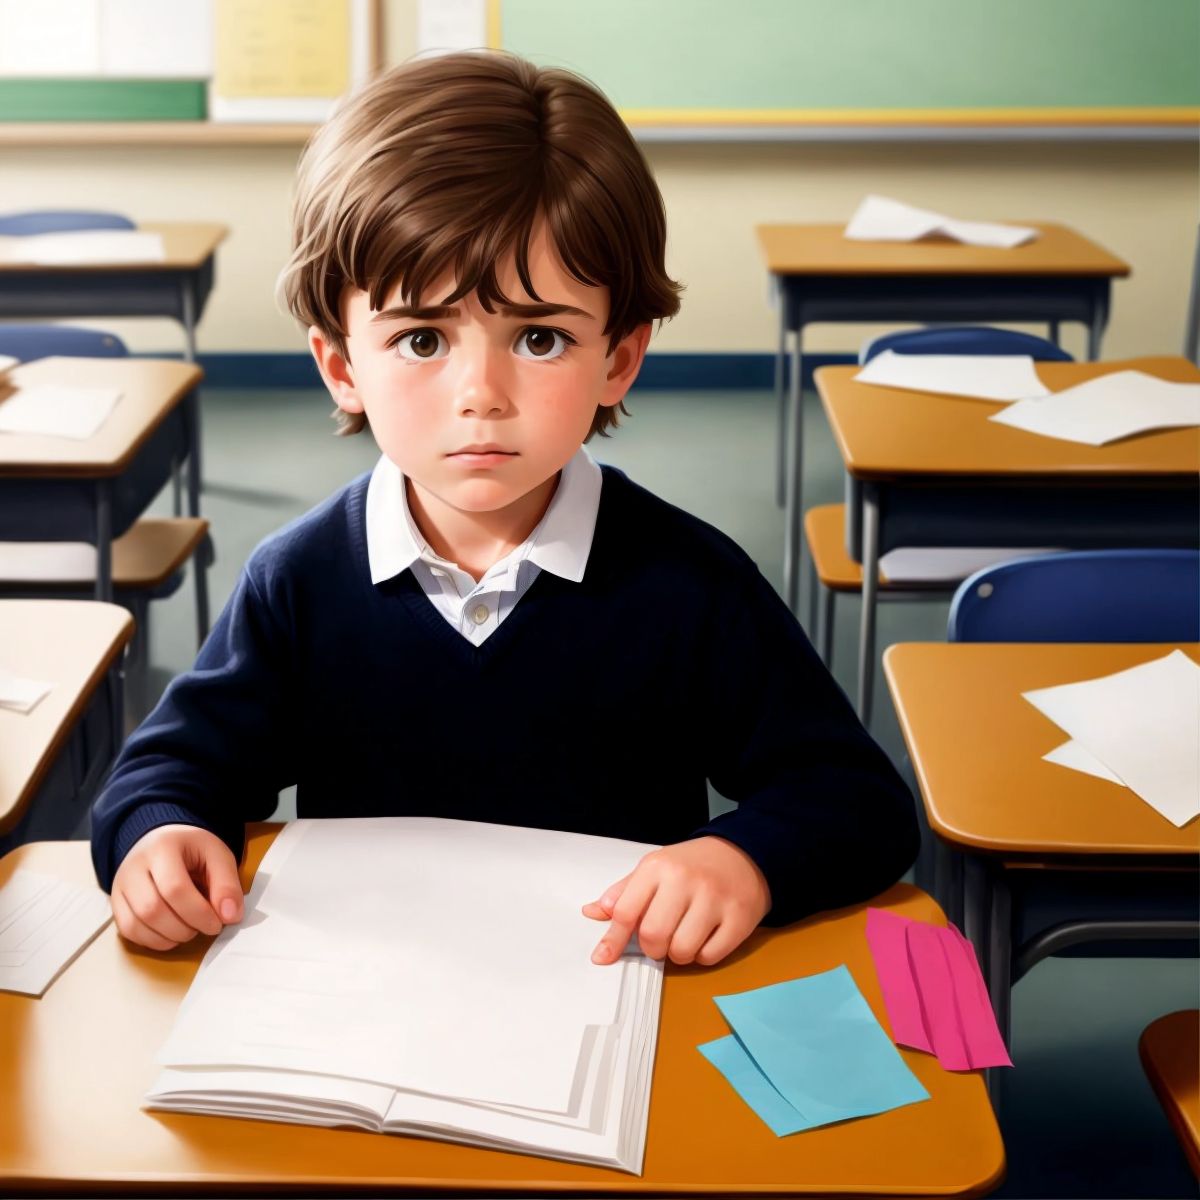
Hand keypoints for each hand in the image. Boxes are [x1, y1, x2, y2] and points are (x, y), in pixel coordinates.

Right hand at [109, 823, 243, 950]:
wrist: (162, 841)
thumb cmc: (192, 850)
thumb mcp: (218, 855)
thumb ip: (227, 884)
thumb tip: (230, 916)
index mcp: (162, 847)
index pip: (175, 888)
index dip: (199, 913)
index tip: (217, 923)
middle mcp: (133, 866)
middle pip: (152, 910)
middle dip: (184, 928)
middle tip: (204, 926)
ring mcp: (119, 885)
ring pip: (136, 925)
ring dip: (168, 938)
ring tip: (189, 929)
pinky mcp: (115, 903)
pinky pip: (128, 931)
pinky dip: (153, 941)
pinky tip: (172, 933)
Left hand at [582, 836, 769, 967]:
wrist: (744, 852)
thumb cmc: (692, 865)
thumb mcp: (655, 868)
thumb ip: (624, 892)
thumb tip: (592, 912)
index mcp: (658, 867)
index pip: (625, 911)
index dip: (613, 939)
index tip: (604, 956)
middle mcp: (685, 880)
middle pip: (653, 936)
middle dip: (652, 948)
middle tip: (659, 940)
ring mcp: (714, 899)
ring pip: (682, 951)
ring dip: (678, 954)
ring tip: (684, 937)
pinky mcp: (739, 917)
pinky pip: (710, 956)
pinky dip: (703, 956)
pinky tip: (705, 938)